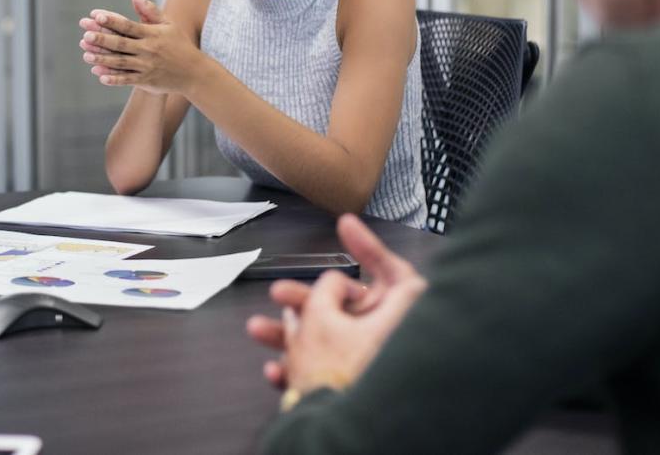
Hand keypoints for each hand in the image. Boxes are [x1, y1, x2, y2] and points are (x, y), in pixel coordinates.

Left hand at [79, 0, 205, 94]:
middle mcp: (148, 50)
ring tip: (86, 56)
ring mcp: (146, 66)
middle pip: (121, 44)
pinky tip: (100, 76)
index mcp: (152, 34)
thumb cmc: (179, 44)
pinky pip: (127, 80)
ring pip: (121, 63)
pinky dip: (114, 79)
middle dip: (103, 40)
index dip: (112, 21)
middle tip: (85, 36)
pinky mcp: (146, 80)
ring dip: (103, 60)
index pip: (128, 26)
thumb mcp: (168, 24)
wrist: (193, 72)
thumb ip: (149, 10)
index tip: (97, 16)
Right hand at [246, 214, 426, 392]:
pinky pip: (327, 368)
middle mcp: (393, 339)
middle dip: (306, 298)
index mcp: (399, 315)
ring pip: (331, 336)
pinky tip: (277, 370)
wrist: (336, 439)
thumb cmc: (340, 378)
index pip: (393, 267)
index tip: (346, 226)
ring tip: (260, 330)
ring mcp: (376, 365)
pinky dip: (299, 365)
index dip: (368, 244)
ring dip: (291, 332)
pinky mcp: (358, 389)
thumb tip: (330, 284)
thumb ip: (324, 289)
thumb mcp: (321, 316)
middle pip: (349, 305)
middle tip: (280, 294)